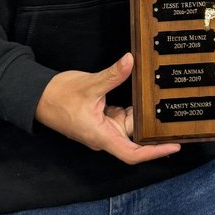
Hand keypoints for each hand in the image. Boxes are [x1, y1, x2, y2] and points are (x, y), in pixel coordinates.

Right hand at [34, 54, 180, 164]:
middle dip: (152, 126)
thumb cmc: (59, 96)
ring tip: (162, 101)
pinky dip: (132, 107)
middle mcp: (104, 135)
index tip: (173, 147)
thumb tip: (130, 61)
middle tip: (175, 114)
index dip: (154, 152)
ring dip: (141, 113)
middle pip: (134, 136)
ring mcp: (103, 127)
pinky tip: (143, 96)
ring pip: (129, 123)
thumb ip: (113, 75)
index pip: (132, 153)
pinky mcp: (101, 117)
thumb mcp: (90, 84)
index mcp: (102, 136)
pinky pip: (121, 115)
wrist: (38, 95)